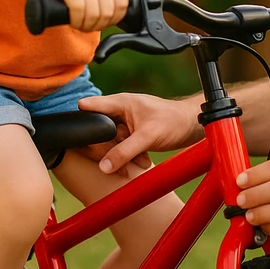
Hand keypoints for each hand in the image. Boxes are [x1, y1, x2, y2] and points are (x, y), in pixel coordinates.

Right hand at [40, 0, 127, 31]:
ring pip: (94, 13)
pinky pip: (78, 9)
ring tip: (79, 24)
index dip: (112, 21)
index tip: (100, 23)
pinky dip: (76, 20)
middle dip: (97, 26)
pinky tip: (72, 21)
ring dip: (85, 25)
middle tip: (86, 26)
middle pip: (107, 13)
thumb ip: (110, 5)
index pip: (122, 7)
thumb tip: (120, 22)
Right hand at [77, 92, 202, 173]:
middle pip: (97, 131)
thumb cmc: (174, 121)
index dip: (81, 120)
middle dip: (107, 149)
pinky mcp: (132, 135)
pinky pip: (120, 149)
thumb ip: (124, 151)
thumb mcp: (147, 136)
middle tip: (115, 163)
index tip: (76, 137)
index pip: (90, 107)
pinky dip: (128, 158)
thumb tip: (103, 166)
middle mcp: (120, 112)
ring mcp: (126, 124)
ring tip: (137, 162)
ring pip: (109, 143)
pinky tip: (142, 162)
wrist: (193, 127)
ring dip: (120, 156)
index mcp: (120, 103)